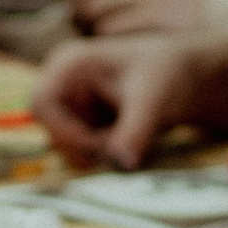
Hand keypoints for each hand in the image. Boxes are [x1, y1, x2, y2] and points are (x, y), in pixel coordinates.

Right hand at [33, 35, 207, 168]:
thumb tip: (122, 164)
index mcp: (69, 63)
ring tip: (134, 135)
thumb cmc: (166, 75)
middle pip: (53, 131)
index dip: (63, 131)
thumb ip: (134, 132)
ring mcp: (72, 107)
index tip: (96, 148)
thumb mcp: (152, 101)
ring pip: (69, 147)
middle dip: (85, 146)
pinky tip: (130, 136)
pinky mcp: (84, 125)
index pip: (42, 103)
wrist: (185, 79)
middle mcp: (64, 84)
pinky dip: (106, 154)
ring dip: (99, 152)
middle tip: (121, 148)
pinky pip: (85, 153)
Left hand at [69, 0, 209, 35]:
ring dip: (92, 31)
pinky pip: (115, 32)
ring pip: (100, 15)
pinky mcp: (158, 24)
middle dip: (81, 14)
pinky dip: (106, 43)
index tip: (78, 9)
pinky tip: (113, 51)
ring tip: (98, 42)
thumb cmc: (191, 12)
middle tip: (83, 30)